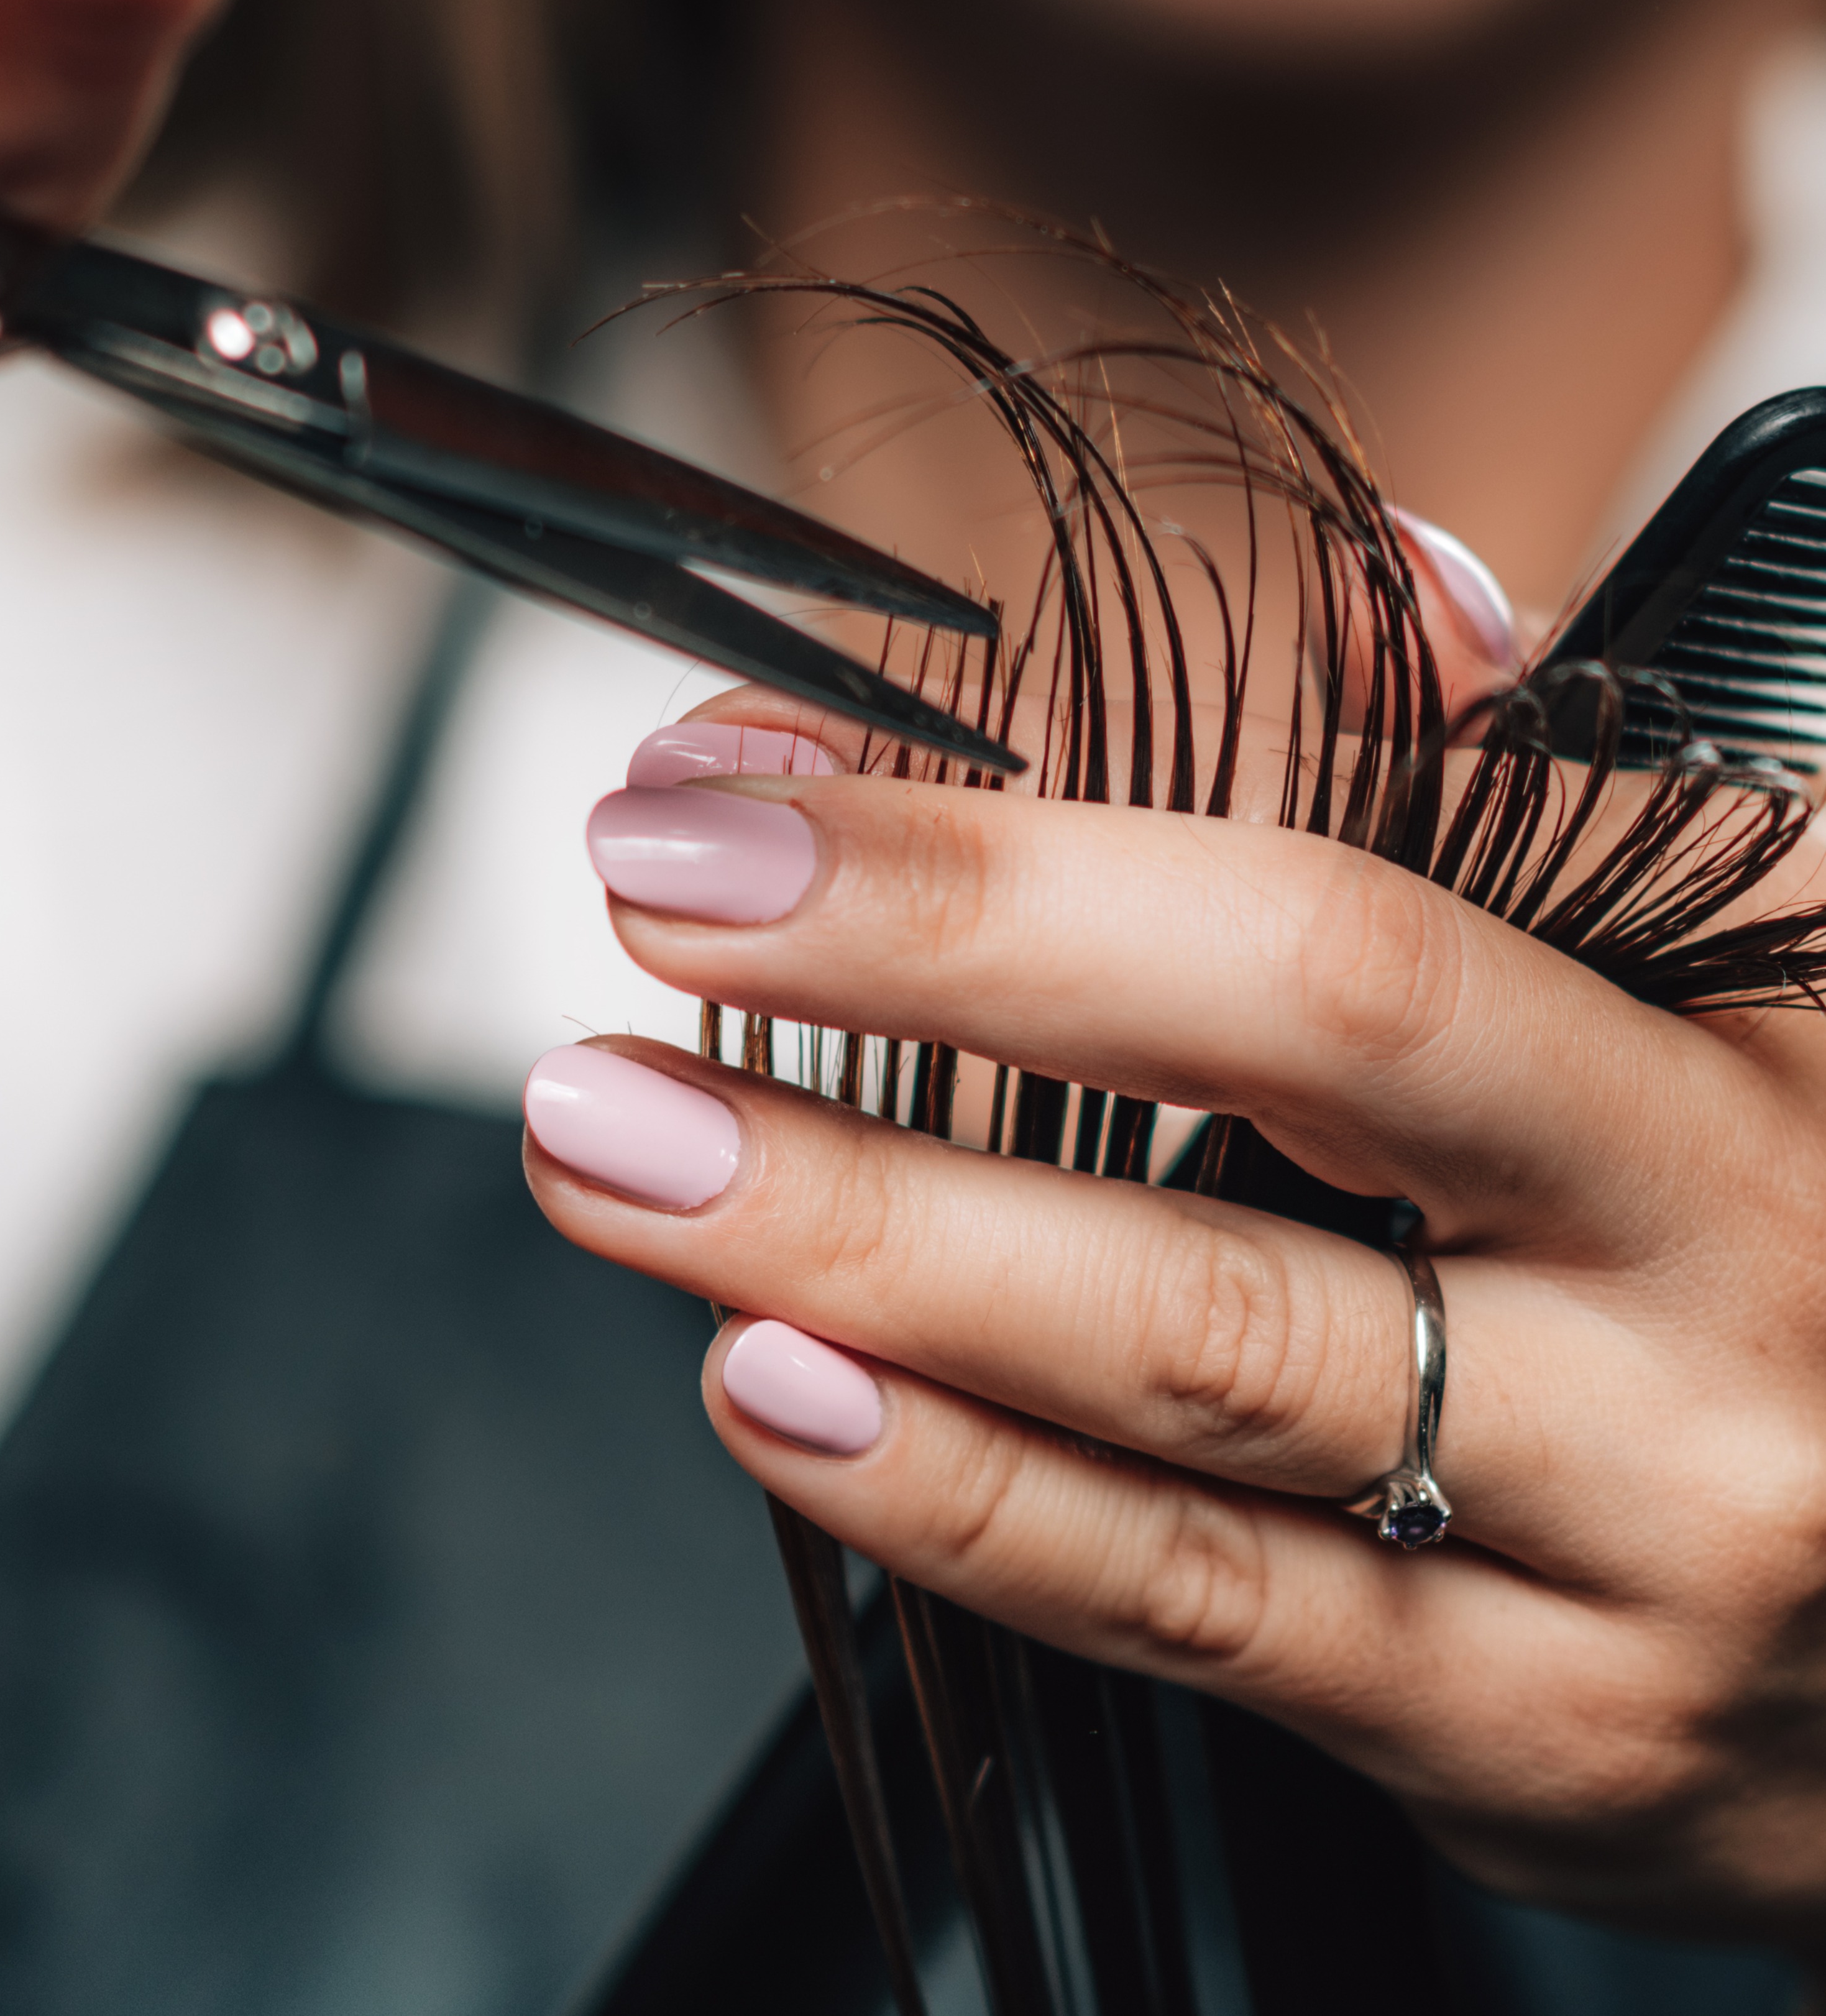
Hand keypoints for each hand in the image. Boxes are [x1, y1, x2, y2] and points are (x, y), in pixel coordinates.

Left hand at [533, 684, 1825, 1959]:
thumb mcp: (1770, 966)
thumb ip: (1542, 792)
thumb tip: (1384, 585)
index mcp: (1751, 1047)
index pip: (1325, 918)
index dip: (999, 862)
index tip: (735, 801)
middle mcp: (1716, 1294)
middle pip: (1258, 1119)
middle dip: (904, 1009)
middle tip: (635, 934)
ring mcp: (1632, 1545)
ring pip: (1183, 1384)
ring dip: (854, 1255)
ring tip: (619, 1155)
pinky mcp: (1538, 1745)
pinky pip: (1196, 1611)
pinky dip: (958, 1497)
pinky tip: (776, 1391)